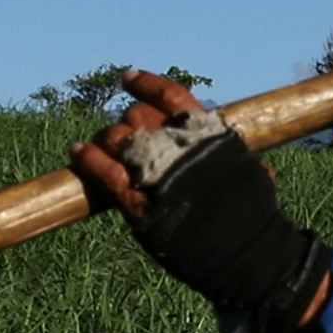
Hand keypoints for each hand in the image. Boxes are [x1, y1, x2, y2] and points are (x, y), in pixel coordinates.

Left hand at [70, 69, 331, 332]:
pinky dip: (87, 159)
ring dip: (107, 139)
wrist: (249, 254)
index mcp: (209, 133)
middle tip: (126, 134)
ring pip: (117, 138)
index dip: (146, 84)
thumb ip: (233, 154)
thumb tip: (235, 146)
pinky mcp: (139, 203)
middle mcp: (180, 145)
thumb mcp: (251, 172)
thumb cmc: (256, 217)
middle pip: (139, 117)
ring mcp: (157, 172)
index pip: (172, 95)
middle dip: (129, 122)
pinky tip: (76, 151)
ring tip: (102, 146)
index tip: (128, 78)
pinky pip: (104, 171)